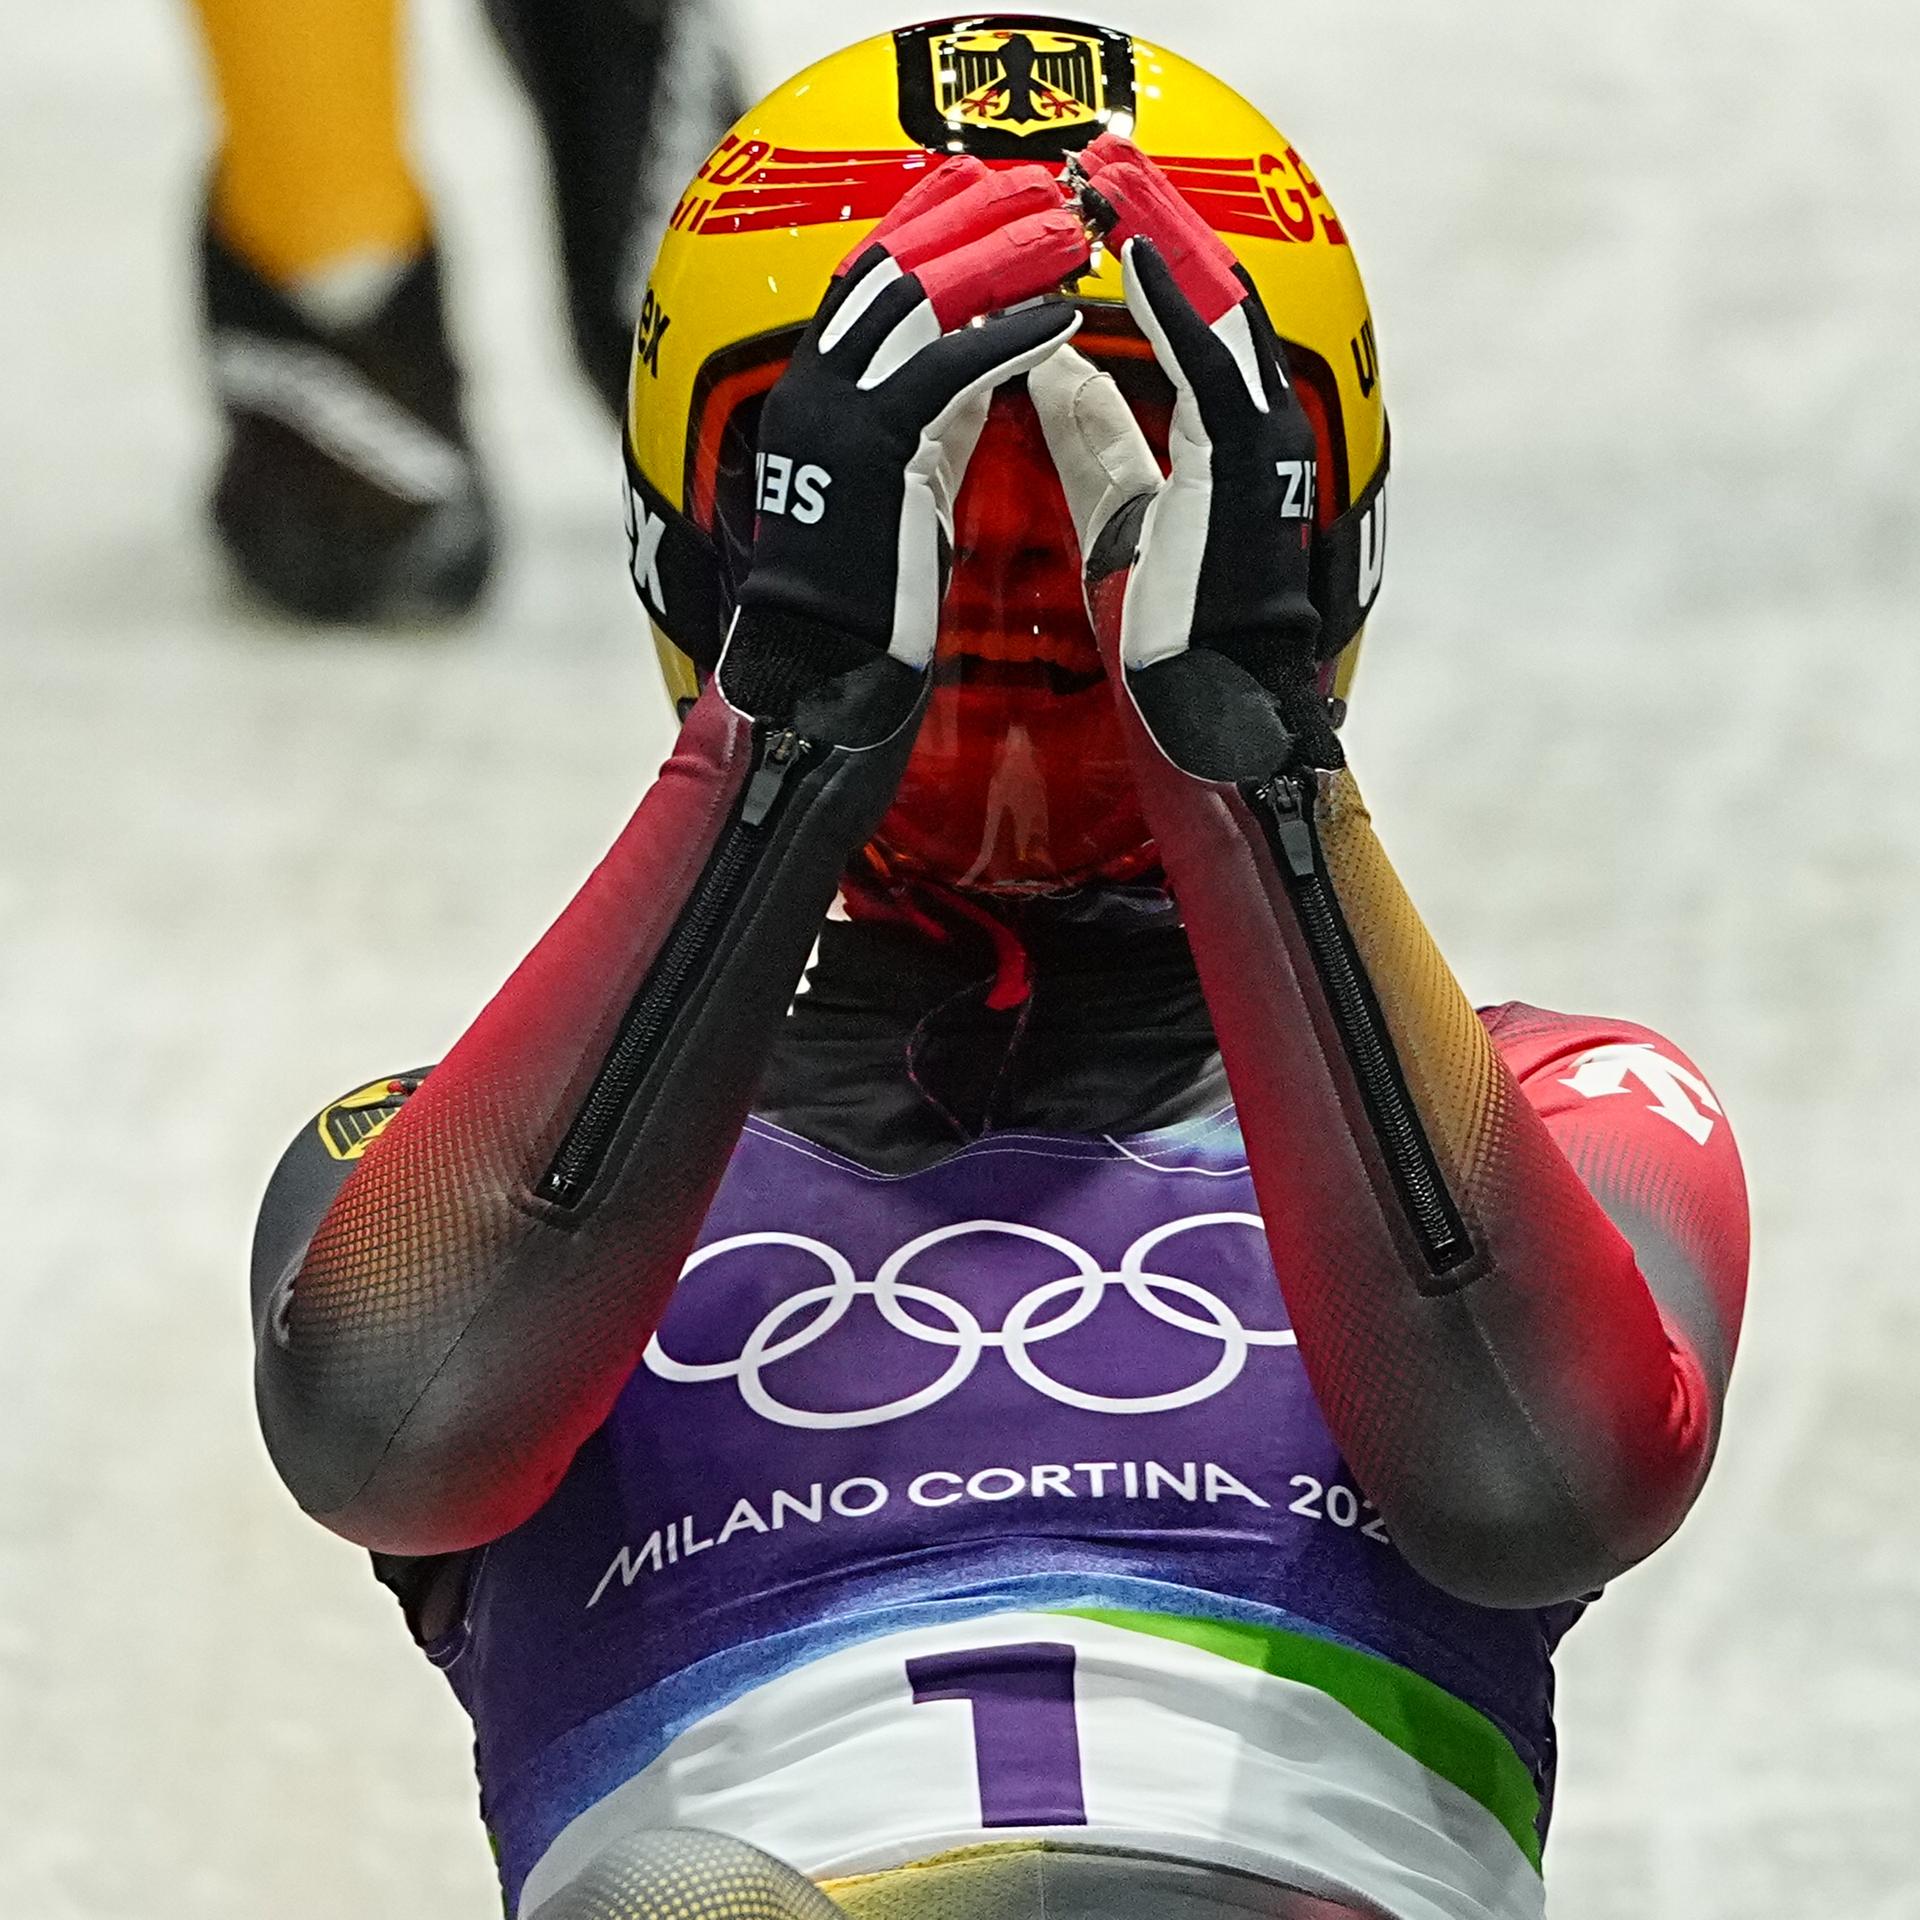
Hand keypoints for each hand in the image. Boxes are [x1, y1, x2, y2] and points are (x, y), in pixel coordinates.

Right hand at [722, 158, 1087, 721]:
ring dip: (996, 257)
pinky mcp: (870, 452)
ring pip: (916, 301)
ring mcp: (834, 415)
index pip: (867, 279)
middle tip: (1037, 187)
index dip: (925, 225)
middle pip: (890, 268)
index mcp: (815, 393)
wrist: (825, 665)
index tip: (978, 184)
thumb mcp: (902, 482)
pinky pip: (947, 371)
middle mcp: (814, 389)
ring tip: (1062, 235)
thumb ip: (931, 420)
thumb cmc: (868, 594)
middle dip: (967, 218)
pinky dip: (1008, 340)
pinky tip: (1060, 321)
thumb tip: (975, 367)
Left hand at [1032, 138, 1338, 774]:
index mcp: (1223, 438)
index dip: (1144, 257)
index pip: (1190, 320)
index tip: (1095, 205)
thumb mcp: (1116, 512)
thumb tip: (1051, 371)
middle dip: (1156, 221)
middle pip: (1211, 292)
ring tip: (1111, 178)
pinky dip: (1169, 303)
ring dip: (1163, 236)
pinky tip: (1124, 256)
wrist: (1207, 707)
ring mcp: (1258, 440)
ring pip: (1218, 306)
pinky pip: (1210, 361)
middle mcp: (1252, 426)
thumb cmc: (1172, 629)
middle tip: (1102, 161)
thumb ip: (1092, 440)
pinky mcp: (1243, 464)